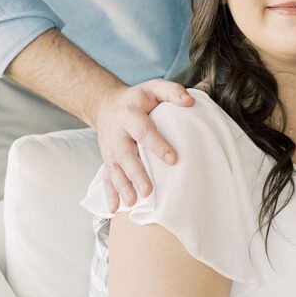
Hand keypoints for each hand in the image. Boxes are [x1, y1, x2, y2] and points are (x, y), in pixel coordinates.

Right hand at [95, 80, 194, 211]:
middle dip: (136, 174)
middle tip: (148, 191)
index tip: (173, 159)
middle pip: (125, 155)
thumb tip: (190, 102)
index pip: (143, 131)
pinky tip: (115, 209)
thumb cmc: (137, 98)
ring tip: (133, 202)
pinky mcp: (107, 159)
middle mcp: (117, 133)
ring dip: (122, 187)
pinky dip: (109, 194)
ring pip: (114, 169)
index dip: (157, 145)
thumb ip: (172, 91)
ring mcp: (109, 148)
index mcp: (129, 114)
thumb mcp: (153, 87)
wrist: (106, 104)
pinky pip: (106, 177)